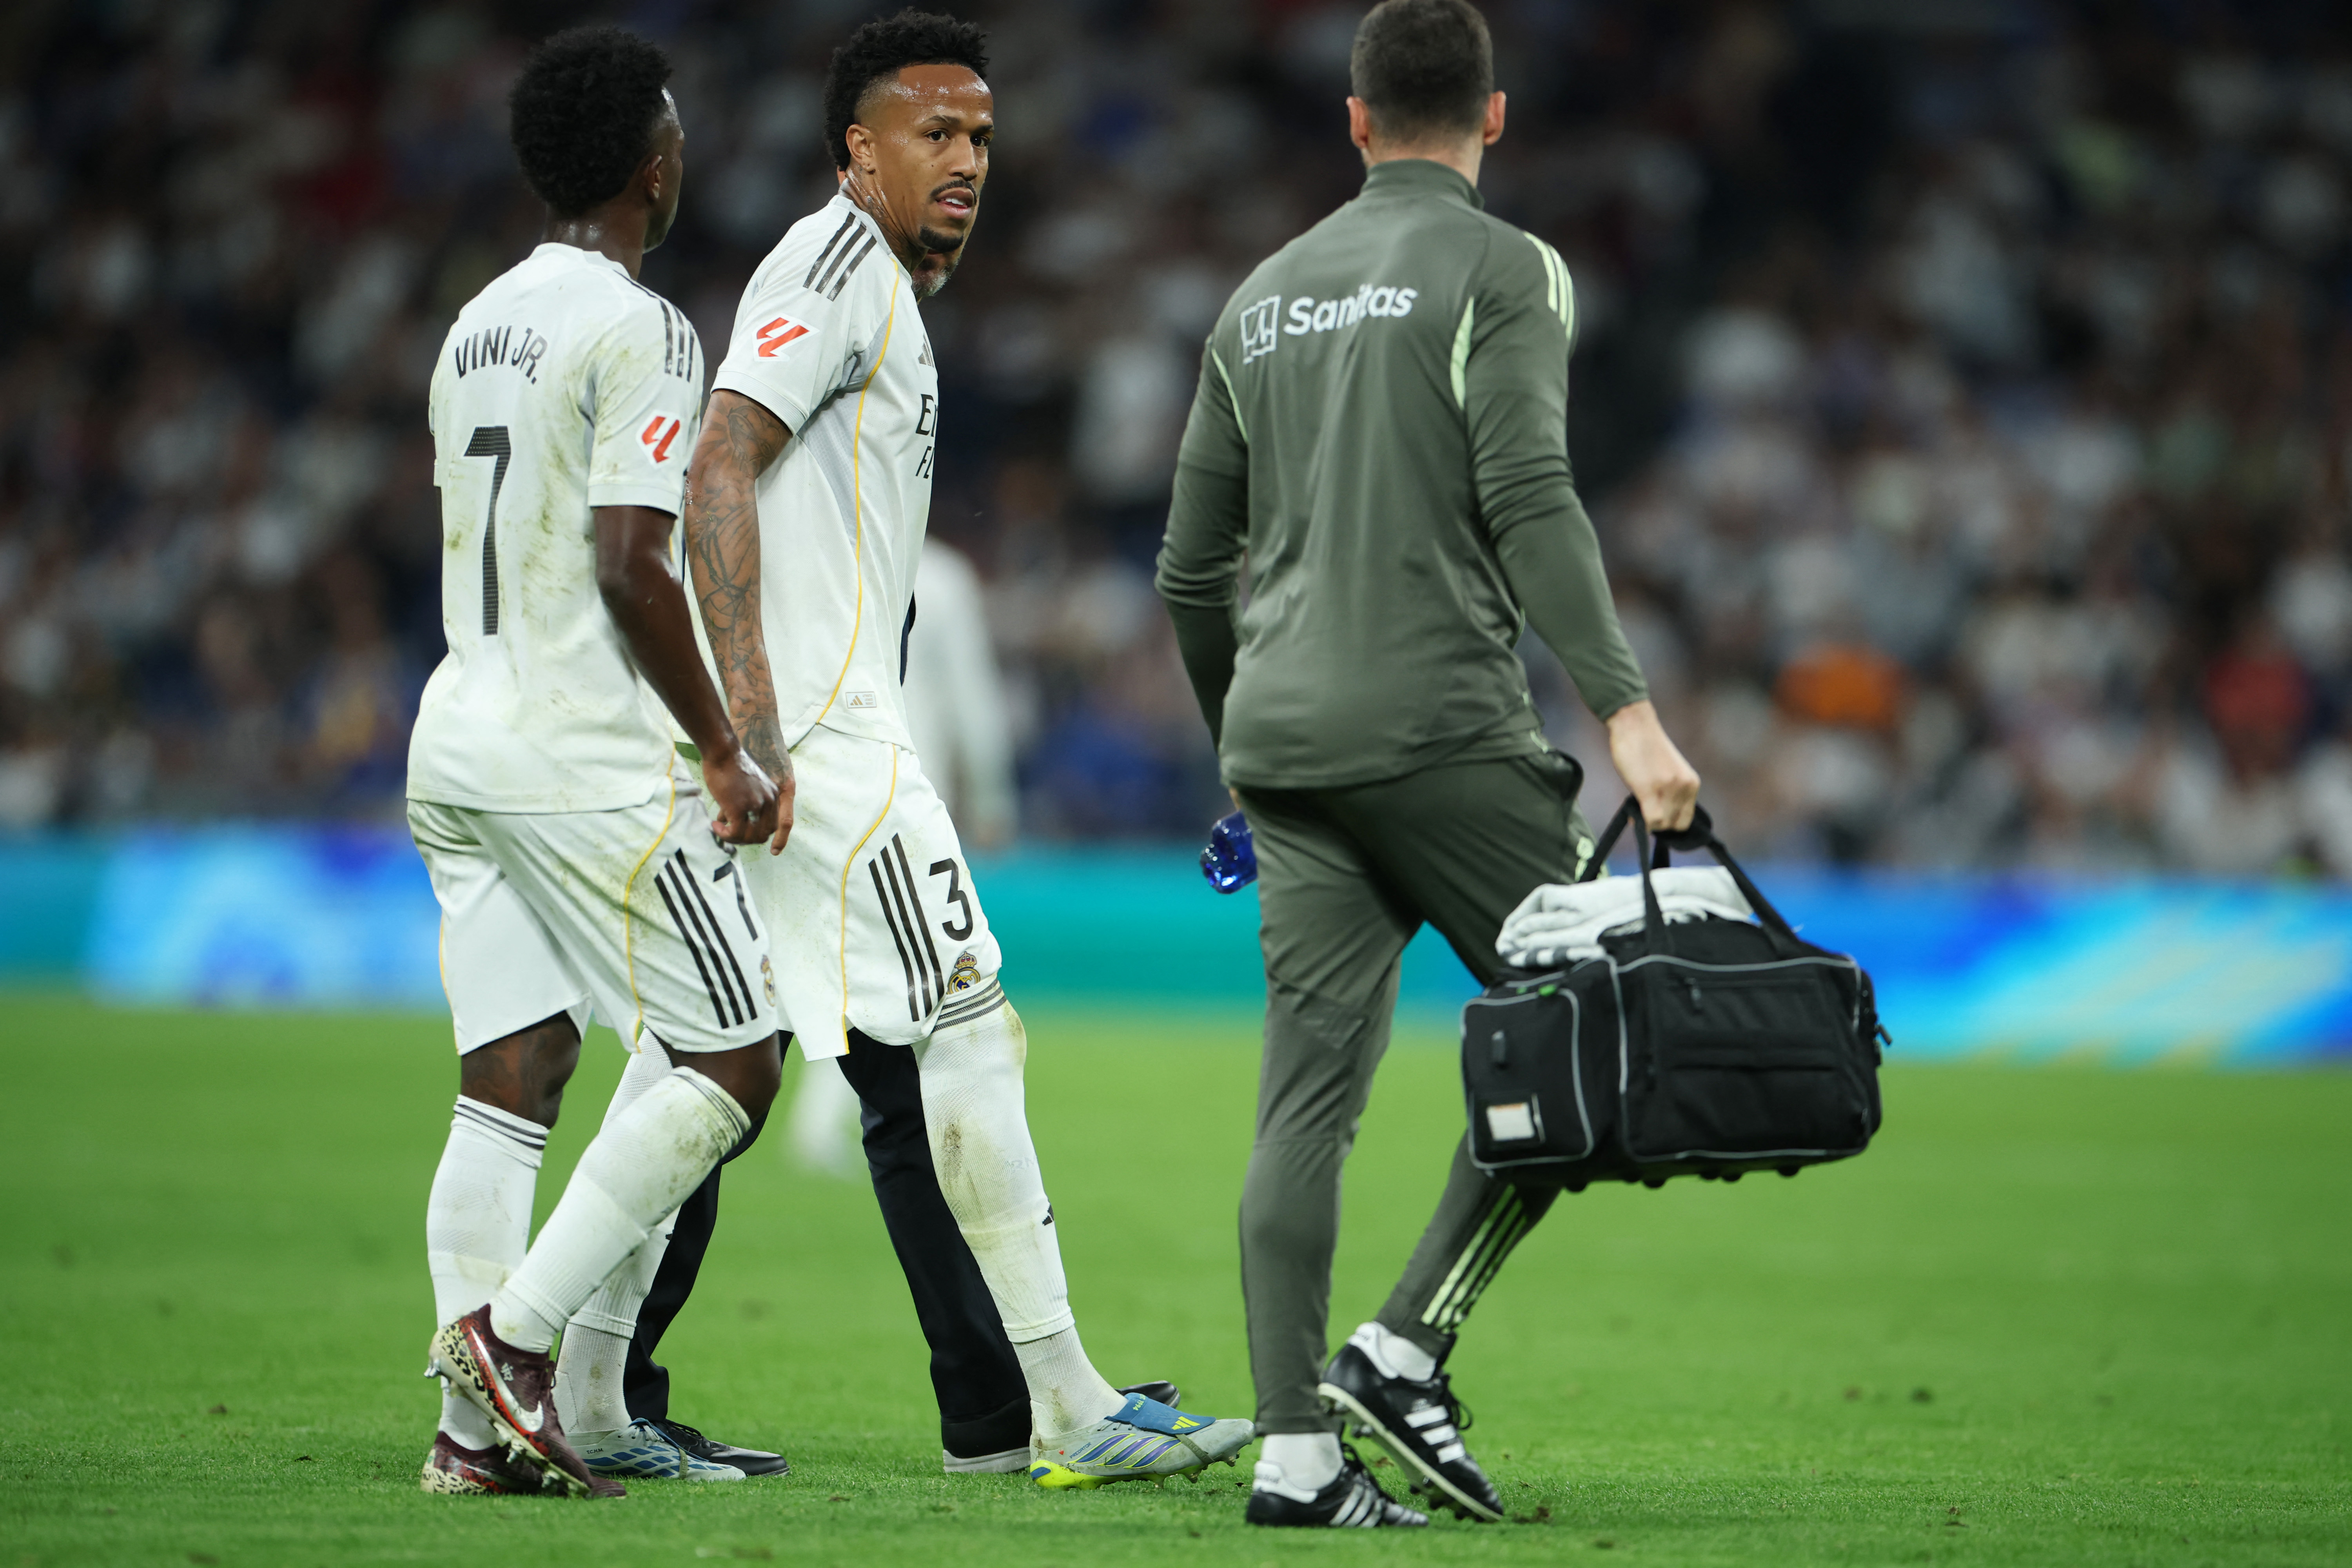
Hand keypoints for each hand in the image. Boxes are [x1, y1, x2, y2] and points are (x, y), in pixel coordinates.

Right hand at [701, 741, 780, 846]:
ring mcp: (755, 805)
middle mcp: (768, 801)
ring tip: (720, 829)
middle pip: (763, 835)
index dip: (756, 833)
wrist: (722, 751)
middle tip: (729, 833)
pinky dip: (725, 835)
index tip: (741, 829)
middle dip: (746, 839)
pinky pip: (735, 833)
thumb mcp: (747, 784)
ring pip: (750, 838)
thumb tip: (729, 820)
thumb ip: (746, 801)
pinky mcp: (739, 808)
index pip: (772, 826)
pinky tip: (715, 826)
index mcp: (773, 795)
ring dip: (734, 839)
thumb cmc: (728, 765)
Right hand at [1604, 699, 1699, 831]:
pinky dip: (1641, 822)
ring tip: (1637, 807)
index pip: (1686, 821)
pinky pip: (1651, 820)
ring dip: (1648, 822)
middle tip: (1643, 812)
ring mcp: (1668, 789)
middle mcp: (1685, 788)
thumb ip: (1670, 793)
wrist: (1635, 725)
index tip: (1656, 817)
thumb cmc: (1647, 747)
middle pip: (1674, 825)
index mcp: (1692, 784)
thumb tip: (1658, 818)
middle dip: (1658, 824)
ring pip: (1662, 825)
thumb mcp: (1669, 772)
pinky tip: (1632, 811)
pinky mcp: (1649, 789)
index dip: (1669, 824)